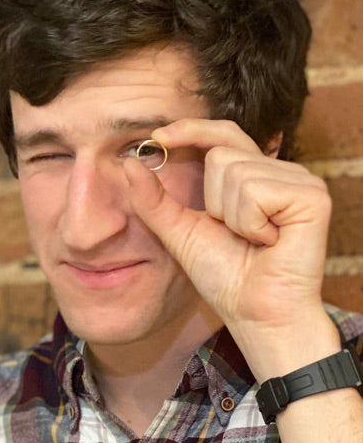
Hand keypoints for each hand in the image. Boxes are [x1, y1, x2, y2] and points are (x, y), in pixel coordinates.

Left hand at [125, 118, 336, 376]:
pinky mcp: (312, 196)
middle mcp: (280, 171)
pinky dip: (250, 223)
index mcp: (252, 176)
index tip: (157, 136)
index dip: (191, 130)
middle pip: (221, 154)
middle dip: (212, 201)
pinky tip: (268, 241)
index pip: (221, 135)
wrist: (253, 312)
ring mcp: (299, 180)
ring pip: (236, 171)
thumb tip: (130, 163)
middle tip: (233, 234)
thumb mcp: (179, 232)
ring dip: (232, 216)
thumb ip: (154, 200)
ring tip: (253, 240)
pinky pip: (255, 191)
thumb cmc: (225, 276)